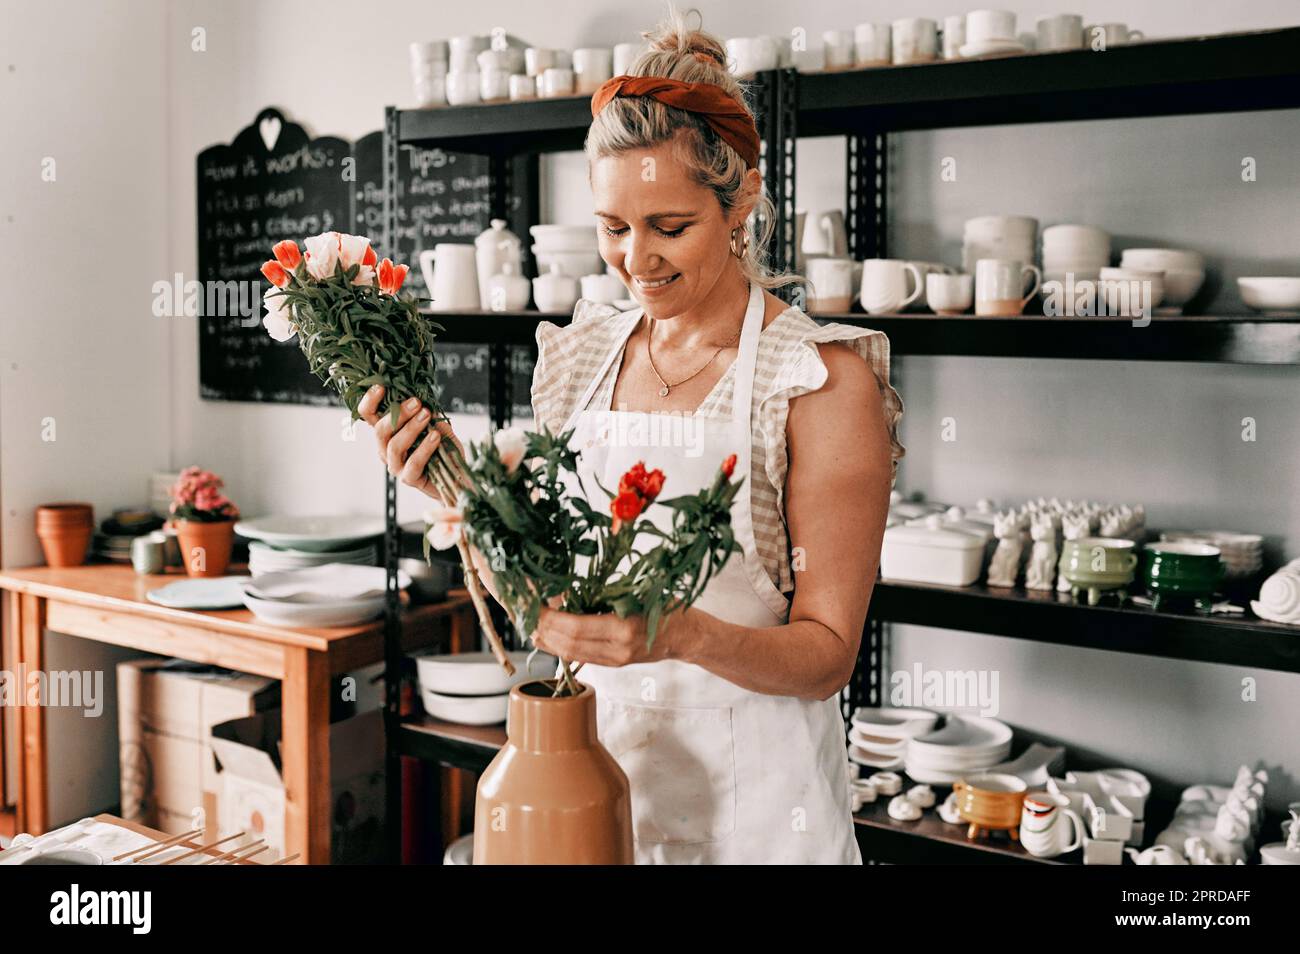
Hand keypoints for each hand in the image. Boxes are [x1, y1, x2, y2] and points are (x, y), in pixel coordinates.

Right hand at [357, 384, 464, 502]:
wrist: (457, 477)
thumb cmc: (444, 450)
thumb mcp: (438, 425)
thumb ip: (429, 413)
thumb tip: (424, 397)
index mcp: (388, 433)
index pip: (369, 417)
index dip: (369, 402)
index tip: (380, 387)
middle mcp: (386, 449)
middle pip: (380, 430)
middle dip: (398, 413)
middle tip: (416, 403)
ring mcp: (395, 466)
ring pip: (394, 446)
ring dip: (411, 428)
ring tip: (427, 415)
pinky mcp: (408, 479)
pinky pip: (412, 463)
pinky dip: (425, 448)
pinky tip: (435, 437)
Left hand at [531, 606, 676, 666]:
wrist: (686, 635)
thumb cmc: (666, 607)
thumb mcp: (637, 593)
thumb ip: (604, 595)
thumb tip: (567, 593)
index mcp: (624, 628)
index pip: (576, 628)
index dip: (552, 619)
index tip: (536, 606)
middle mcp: (618, 649)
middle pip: (569, 644)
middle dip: (545, 630)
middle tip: (528, 615)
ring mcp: (615, 660)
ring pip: (572, 655)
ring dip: (549, 641)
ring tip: (532, 628)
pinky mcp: (614, 664)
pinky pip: (582, 658)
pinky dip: (561, 648)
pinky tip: (549, 639)